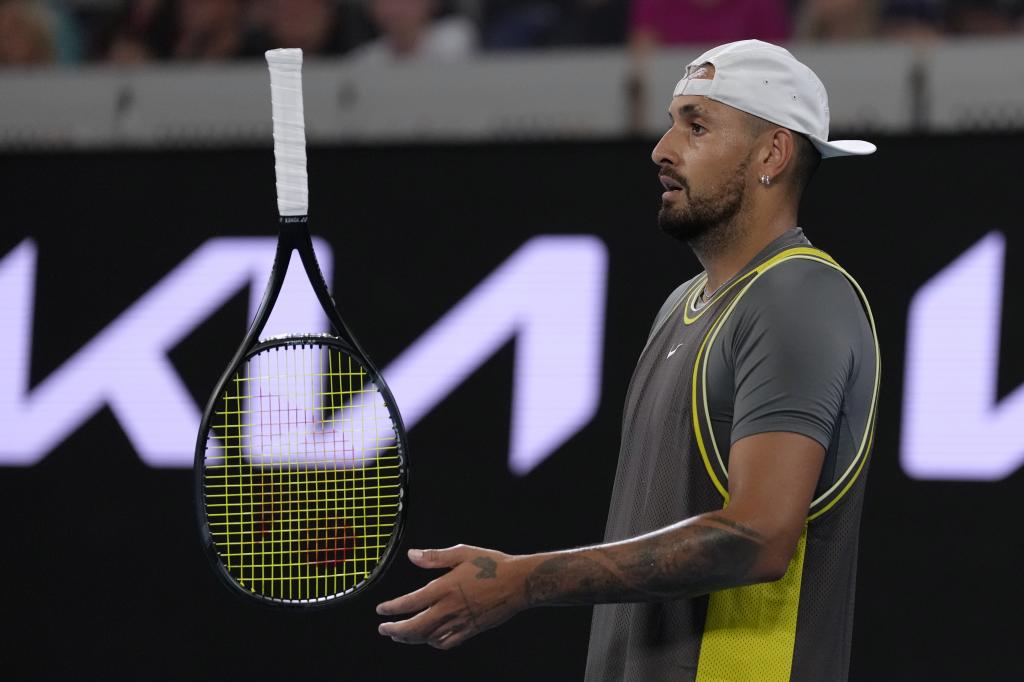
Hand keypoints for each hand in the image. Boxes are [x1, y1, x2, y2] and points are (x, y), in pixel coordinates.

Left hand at [376, 545, 528, 649]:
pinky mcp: (471, 629)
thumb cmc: (492, 565)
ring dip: (410, 638)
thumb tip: (412, 555)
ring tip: (401, 635)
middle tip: (384, 629)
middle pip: (414, 627)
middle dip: (394, 630)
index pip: (409, 603)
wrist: (518, 583)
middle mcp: (449, 608)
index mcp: (444, 587)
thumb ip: (434, 556)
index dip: (392, 609)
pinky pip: (446, 643)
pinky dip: (433, 643)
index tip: (381, 610)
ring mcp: (460, 621)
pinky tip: (429, 638)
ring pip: (428, 637)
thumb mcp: (462, 553)